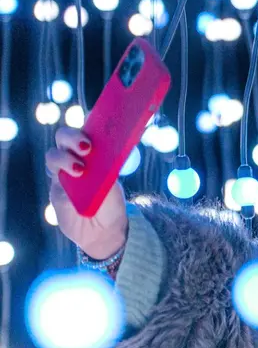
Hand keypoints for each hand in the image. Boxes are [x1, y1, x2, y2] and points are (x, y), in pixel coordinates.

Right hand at [45, 127, 128, 259]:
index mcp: (92, 151)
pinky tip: (73, 186)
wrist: (102, 229)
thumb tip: (106, 153)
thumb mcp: (113, 184)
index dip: (89, 120)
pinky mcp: (55, 190)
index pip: (87, 129)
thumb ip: (106, 169)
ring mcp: (62, 172)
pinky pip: (54, 178)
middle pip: (64, 137)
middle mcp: (74, 157)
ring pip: (53, 155)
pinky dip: (62, 179)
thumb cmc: (110, 202)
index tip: (95, 118)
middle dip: (72, 137)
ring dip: (65, 158)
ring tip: (80, 170)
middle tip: (86, 147)